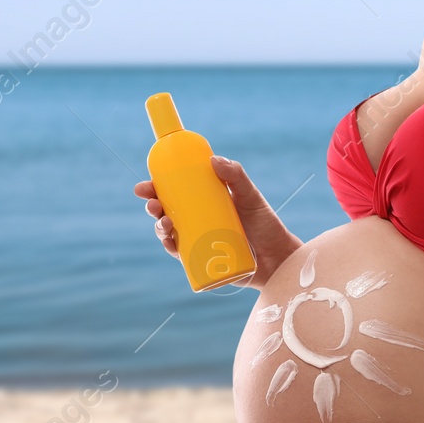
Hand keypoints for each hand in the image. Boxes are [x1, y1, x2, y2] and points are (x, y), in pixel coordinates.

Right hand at [133, 155, 301, 288]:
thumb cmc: (265, 224)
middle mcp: (196, 222)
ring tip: (165, 223)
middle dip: (152, 207)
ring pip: (169, 234)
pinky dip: (171, 249)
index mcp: (203, 204)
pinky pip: (181, 256)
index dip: (155, 188)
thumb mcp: (250, 196)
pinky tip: (169, 243)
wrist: (279, 258)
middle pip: (166, 213)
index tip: (145, 185)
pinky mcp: (202, 262)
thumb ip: (236, 176)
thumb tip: (213, 160)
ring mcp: (198, 242)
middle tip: (152, 203)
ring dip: (159, 228)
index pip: (173, 193)